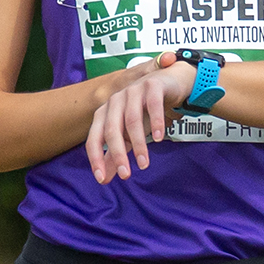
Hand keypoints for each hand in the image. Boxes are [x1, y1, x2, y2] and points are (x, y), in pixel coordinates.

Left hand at [85, 55, 187, 184]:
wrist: (169, 84)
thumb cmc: (144, 111)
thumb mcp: (129, 135)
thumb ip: (116, 155)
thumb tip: (104, 179)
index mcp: (105, 112)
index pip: (95, 138)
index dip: (96, 158)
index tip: (102, 179)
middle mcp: (115, 100)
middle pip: (112, 129)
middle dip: (117, 154)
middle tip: (126, 175)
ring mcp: (133, 91)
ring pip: (132, 119)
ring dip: (138, 144)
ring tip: (144, 163)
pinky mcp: (152, 86)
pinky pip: (153, 105)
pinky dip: (156, 122)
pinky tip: (159, 138)